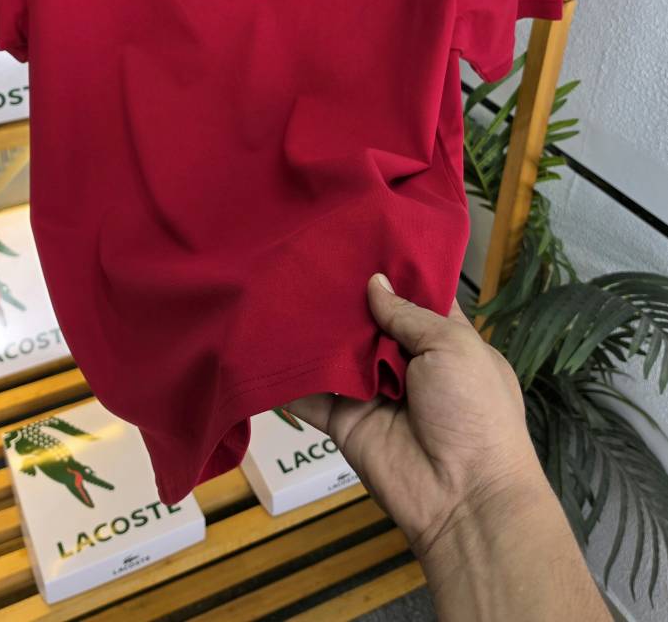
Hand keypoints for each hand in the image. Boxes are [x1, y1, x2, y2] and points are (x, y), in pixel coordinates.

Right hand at [283, 272, 542, 558]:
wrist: (463, 496)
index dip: (391, 271)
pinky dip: (288, 376)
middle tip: (305, 253)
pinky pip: (311, 395)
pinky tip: (260, 343)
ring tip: (277, 284)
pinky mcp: (344, 420)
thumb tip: (374, 281)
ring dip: (312, 328)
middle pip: (367, 320)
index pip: (413, 297)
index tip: (359, 236)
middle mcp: (405, 361)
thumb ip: (408, 314)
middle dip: (343, 293)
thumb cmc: (473, 410)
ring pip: (335, 352)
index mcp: (442, 340)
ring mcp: (372, 391)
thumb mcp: (451, 347)